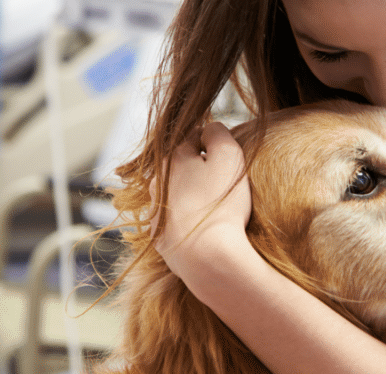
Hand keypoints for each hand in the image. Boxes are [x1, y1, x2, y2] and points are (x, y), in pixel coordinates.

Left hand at [150, 122, 252, 279]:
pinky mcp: (160, 238)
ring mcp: (156, 212)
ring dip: (193, 196)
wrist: (207, 257)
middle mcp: (157, 183)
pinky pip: (176, 222)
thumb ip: (218, 133)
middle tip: (225, 184)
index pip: (194, 138)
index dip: (214, 144)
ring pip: (177, 195)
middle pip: (183, 167)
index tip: (229, 158)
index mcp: (172, 159)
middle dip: (201, 170)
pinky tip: (206, 229)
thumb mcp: (228, 155)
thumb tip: (209, 127)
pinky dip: (189, 221)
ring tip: (216, 209)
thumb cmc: (220, 204)